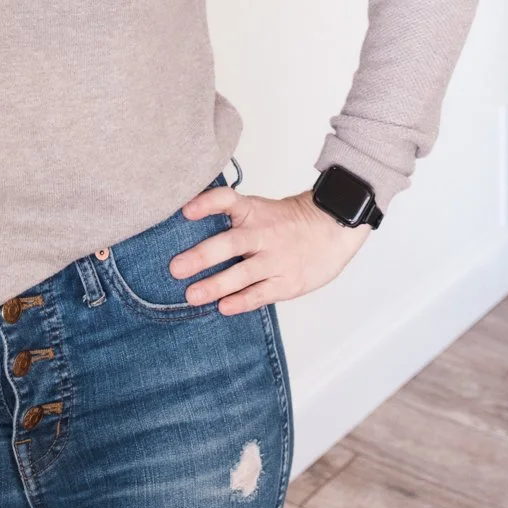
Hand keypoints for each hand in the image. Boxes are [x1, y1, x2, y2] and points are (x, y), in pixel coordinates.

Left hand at [168, 185, 372, 313]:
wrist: (332, 227)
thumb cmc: (288, 221)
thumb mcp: (260, 210)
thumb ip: (232, 219)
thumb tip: (189, 227)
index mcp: (253, 211)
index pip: (227, 200)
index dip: (206, 203)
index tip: (185, 211)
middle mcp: (262, 233)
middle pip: (230, 243)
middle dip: (201, 257)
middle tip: (175, 268)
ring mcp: (275, 259)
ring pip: (242, 273)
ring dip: (215, 285)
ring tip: (191, 296)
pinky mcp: (287, 282)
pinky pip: (261, 293)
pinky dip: (242, 301)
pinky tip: (224, 308)